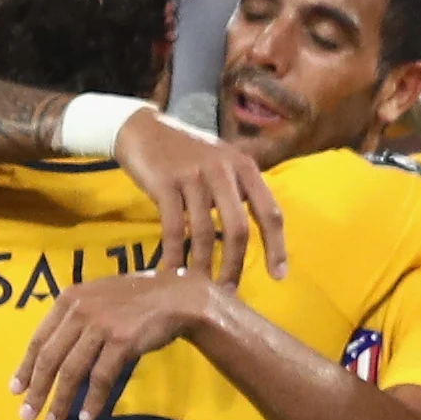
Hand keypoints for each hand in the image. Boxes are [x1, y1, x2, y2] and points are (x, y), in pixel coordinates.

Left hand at [14, 268, 220, 419]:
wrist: (176, 296)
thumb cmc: (136, 299)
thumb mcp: (97, 297)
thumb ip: (75, 317)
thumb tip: (54, 349)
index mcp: (69, 299)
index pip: (39, 338)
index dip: (26, 367)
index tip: (16, 389)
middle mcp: (80, 311)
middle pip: (50, 358)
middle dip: (36, 390)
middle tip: (27, 415)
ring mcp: (101, 326)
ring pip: (72, 371)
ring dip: (60, 401)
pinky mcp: (122, 341)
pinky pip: (101, 377)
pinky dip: (92, 400)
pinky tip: (87, 417)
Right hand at [115, 107, 286, 283]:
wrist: (142, 128)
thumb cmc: (186, 153)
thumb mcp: (222, 162)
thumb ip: (239, 191)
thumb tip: (251, 237)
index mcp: (245, 167)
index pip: (270, 212)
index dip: (276, 247)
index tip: (278, 276)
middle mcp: (223, 170)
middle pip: (239, 229)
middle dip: (236, 265)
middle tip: (230, 291)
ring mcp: (193, 176)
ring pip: (206, 232)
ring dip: (205, 266)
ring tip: (201, 288)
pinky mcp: (165, 183)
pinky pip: (175, 229)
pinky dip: (175, 255)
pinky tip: (173, 273)